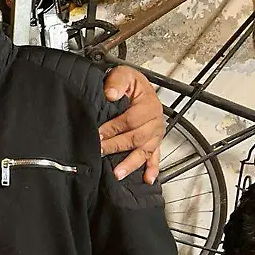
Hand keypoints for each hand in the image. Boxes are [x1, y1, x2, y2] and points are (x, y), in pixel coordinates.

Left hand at [98, 65, 164, 183]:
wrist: (137, 87)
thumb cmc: (130, 83)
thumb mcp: (123, 74)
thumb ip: (117, 82)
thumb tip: (110, 94)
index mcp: (148, 105)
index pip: (130, 120)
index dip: (113, 127)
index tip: (98, 133)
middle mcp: (154, 121)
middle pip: (136, 137)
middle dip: (116, 145)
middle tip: (100, 151)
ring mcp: (155, 134)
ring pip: (144, 151)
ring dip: (131, 163)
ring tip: (118, 173)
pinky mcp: (154, 142)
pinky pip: (155, 157)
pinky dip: (152, 169)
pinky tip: (148, 179)